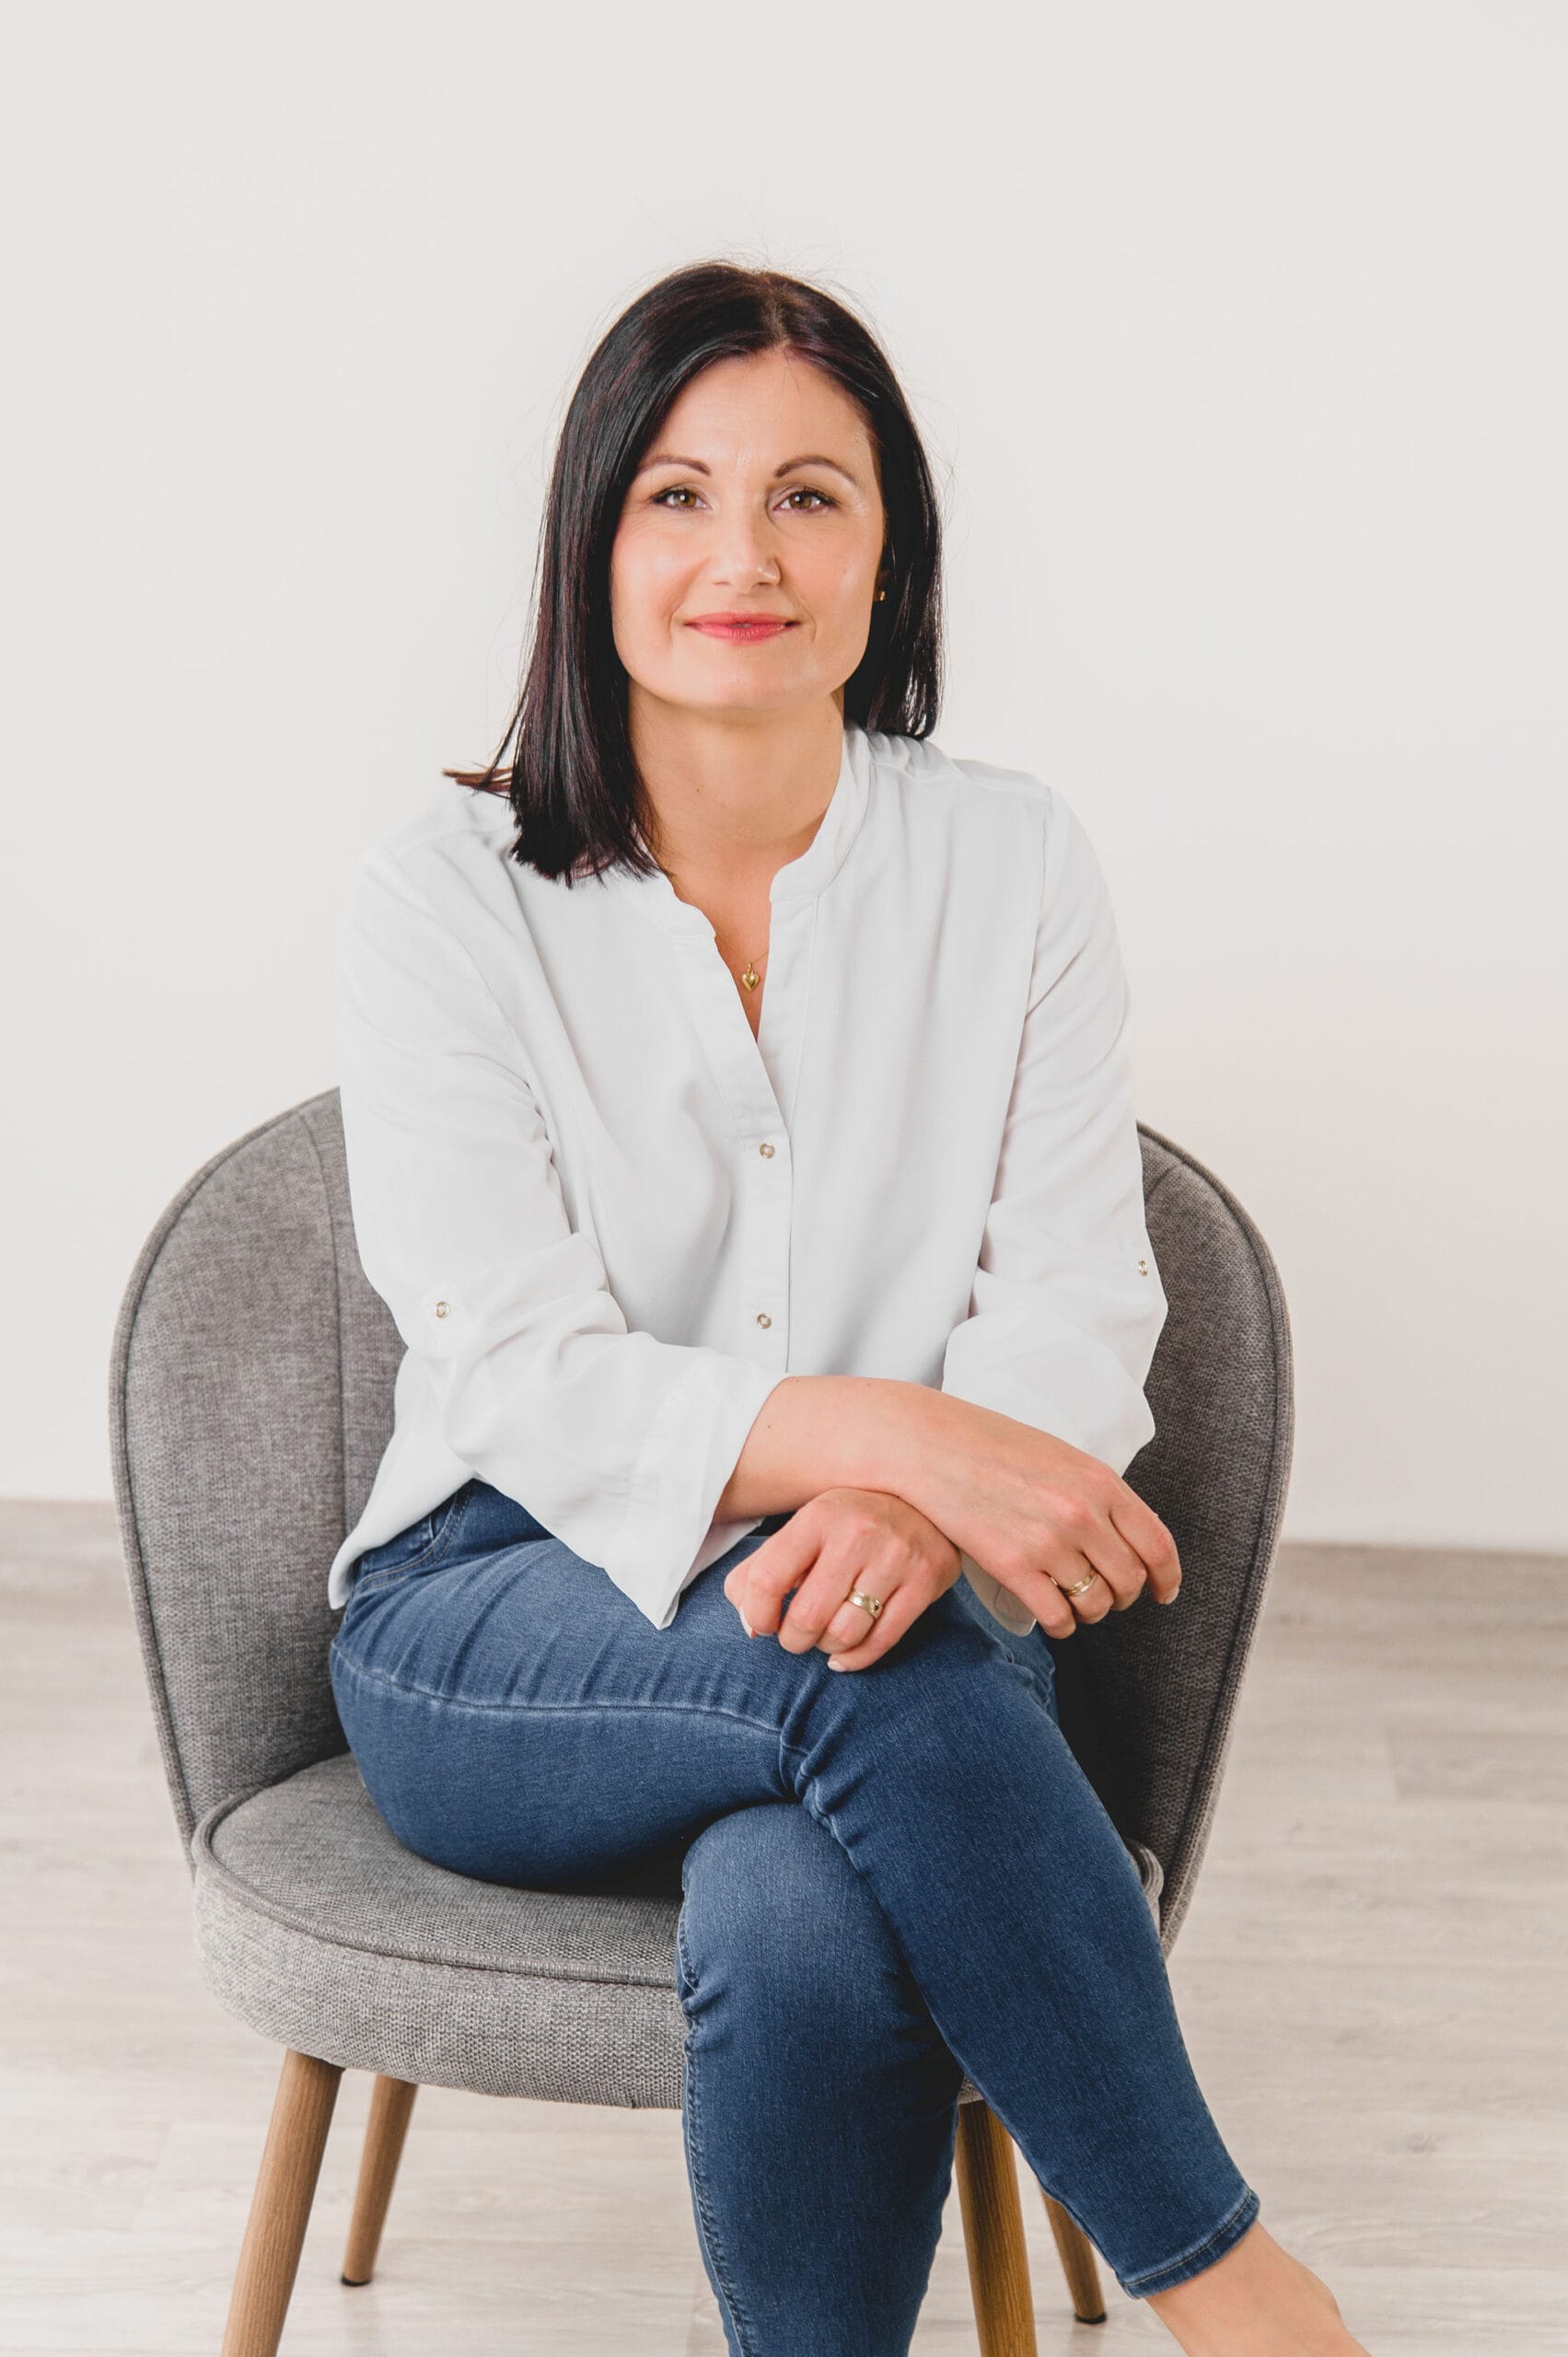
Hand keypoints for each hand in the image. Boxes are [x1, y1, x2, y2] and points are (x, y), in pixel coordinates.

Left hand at [723, 1488, 963, 1671]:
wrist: (925, 1497)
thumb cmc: (850, 1522)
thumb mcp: (804, 1530)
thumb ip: (760, 1570)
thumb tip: (750, 1626)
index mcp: (817, 1517)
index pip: (766, 1578)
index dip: (757, 1614)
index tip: (765, 1623)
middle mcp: (857, 1533)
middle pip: (807, 1617)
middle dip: (794, 1640)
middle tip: (798, 1635)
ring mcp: (895, 1557)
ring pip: (845, 1634)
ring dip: (827, 1647)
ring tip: (827, 1635)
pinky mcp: (925, 1579)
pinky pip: (881, 1641)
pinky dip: (855, 1658)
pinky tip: (845, 1654)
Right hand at [900, 1394, 1181, 1639]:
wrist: (931, 1445)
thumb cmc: (991, 1446)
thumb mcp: (1059, 1456)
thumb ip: (1095, 1493)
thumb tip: (1123, 1535)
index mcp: (1099, 1481)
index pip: (1156, 1544)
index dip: (1167, 1577)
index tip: (1164, 1592)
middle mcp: (1081, 1514)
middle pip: (1129, 1580)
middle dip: (1123, 1597)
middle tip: (1107, 1597)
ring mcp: (1048, 1542)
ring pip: (1095, 1603)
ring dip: (1089, 1612)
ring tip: (1074, 1604)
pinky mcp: (1013, 1567)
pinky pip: (1058, 1617)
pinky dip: (1061, 1626)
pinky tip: (1053, 1619)